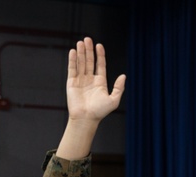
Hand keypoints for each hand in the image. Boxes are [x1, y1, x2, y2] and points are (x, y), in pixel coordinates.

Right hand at [56, 37, 125, 159]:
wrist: (85, 119)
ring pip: (80, 63)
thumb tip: (124, 76)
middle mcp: (90, 80)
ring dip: (80, 52)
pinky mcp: (71, 83)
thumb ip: (119, 88)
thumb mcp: (114, 100)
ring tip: (80, 42)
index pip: (100, 65)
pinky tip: (73, 51)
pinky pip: (72, 69)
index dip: (99, 55)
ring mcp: (80, 81)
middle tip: (87, 39)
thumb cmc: (100, 112)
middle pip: (89, 61)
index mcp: (100, 82)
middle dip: (88, 50)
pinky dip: (72, 60)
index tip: (99, 45)